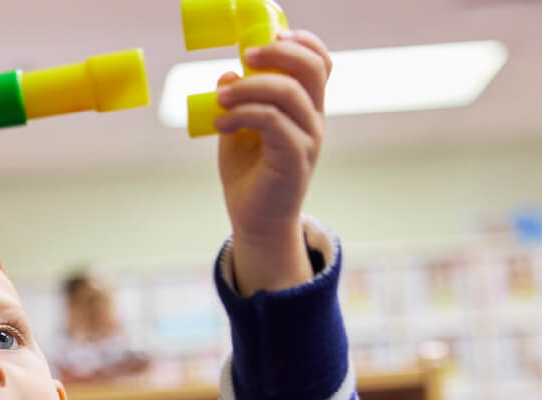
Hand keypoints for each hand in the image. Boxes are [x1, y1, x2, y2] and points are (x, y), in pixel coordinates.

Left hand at [213, 31, 333, 292]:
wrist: (255, 222)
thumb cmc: (249, 176)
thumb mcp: (238, 131)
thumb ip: (237, 102)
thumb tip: (227, 74)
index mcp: (305, 108)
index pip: (319, 63)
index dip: (301, 42)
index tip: (271, 35)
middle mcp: (313, 120)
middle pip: (311, 69)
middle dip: (278, 53)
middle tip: (245, 55)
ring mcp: (308, 140)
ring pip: (288, 94)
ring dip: (249, 87)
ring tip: (221, 97)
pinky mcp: (295, 160)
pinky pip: (274, 123)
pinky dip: (244, 114)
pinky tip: (221, 123)